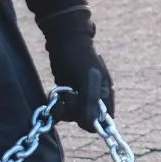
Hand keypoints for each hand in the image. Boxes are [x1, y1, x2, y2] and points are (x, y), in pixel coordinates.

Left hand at [42, 7, 113, 130]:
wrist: (63, 38)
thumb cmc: (78, 55)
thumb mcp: (85, 77)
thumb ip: (89, 100)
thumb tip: (90, 124)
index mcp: (105, 94)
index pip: (103, 121)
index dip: (92, 121)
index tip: (80, 111)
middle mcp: (94, 98)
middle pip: (85, 120)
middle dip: (74, 112)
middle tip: (69, 95)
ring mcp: (80, 97)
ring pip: (72, 116)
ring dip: (64, 108)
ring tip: (61, 92)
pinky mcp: (67, 95)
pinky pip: (63, 110)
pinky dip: (57, 106)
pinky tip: (56, 94)